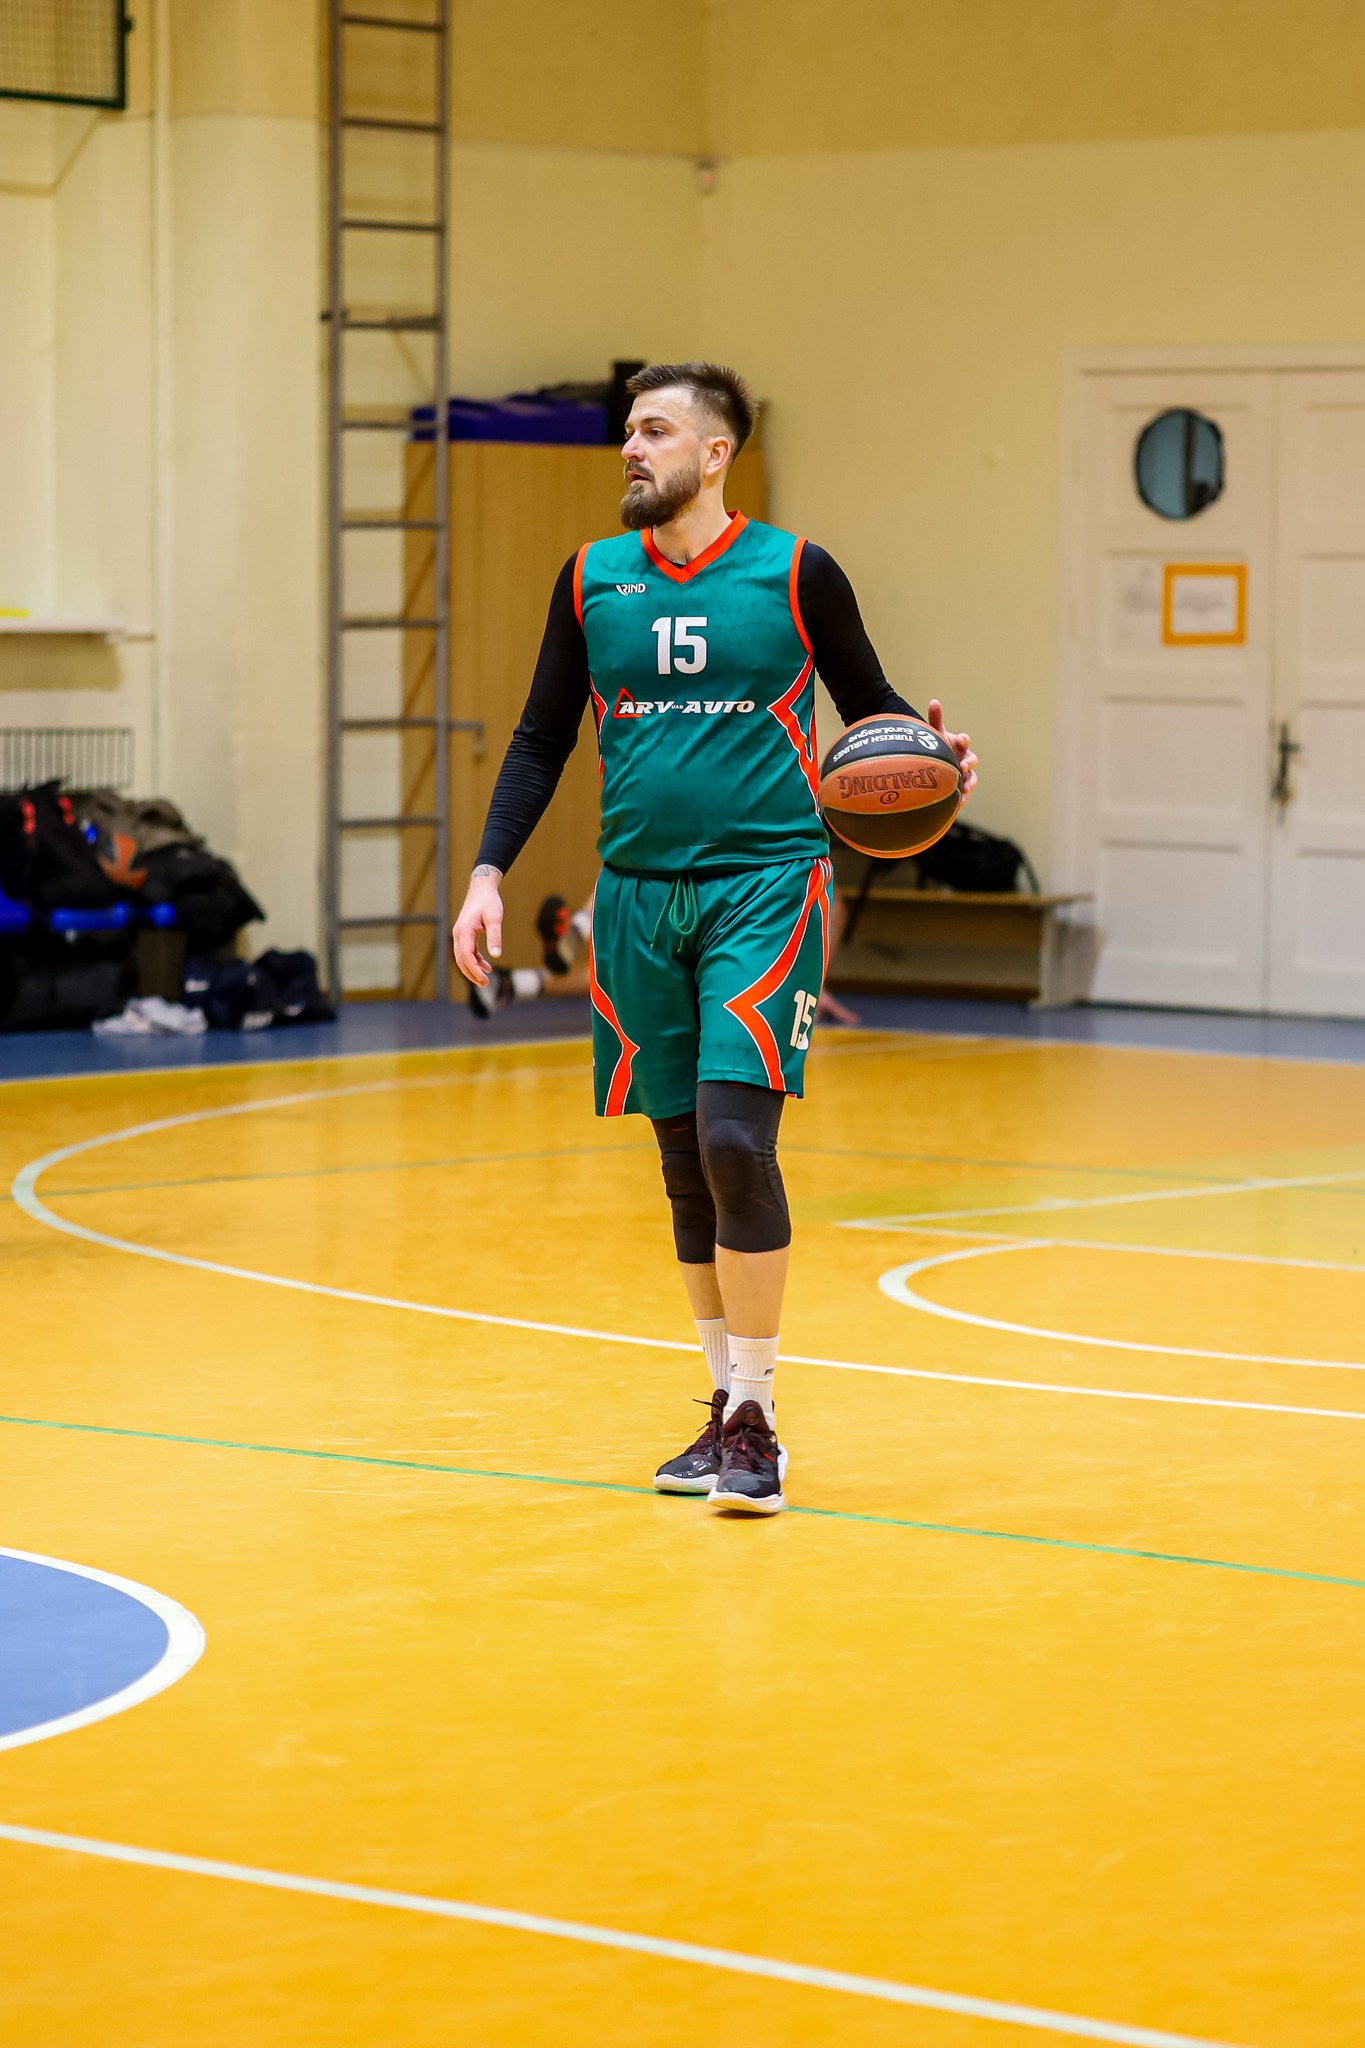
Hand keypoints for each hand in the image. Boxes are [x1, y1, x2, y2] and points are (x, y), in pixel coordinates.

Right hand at [452, 866, 503, 985]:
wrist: (482, 888)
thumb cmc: (489, 901)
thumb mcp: (494, 918)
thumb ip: (495, 937)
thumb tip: (496, 956)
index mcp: (464, 931)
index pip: (466, 956)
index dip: (473, 969)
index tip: (483, 979)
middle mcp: (458, 934)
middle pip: (461, 959)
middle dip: (471, 973)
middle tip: (485, 984)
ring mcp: (460, 934)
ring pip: (463, 957)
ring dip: (472, 969)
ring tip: (485, 979)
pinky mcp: (465, 933)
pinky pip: (467, 951)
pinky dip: (475, 960)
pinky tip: (486, 965)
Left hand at [927, 699, 977, 801]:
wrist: (934, 766)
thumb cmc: (937, 747)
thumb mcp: (935, 734)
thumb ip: (935, 719)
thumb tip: (934, 701)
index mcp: (959, 745)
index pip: (964, 741)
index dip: (963, 740)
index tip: (959, 740)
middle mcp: (965, 759)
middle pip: (972, 760)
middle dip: (969, 763)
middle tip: (963, 766)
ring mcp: (964, 774)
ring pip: (972, 779)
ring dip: (970, 783)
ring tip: (965, 789)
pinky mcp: (961, 788)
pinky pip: (965, 794)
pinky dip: (963, 799)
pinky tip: (959, 804)